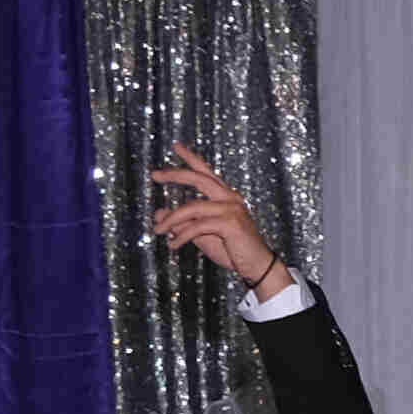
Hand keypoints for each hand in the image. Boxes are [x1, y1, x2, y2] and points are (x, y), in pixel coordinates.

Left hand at [150, 142, 293, 301]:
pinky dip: (182, 236)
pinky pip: (197, 226)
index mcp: (226, 197)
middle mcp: (230, 198)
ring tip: (157, 231)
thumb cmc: (233, 251)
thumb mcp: (202, 236)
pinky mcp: (230, 223)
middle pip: (199, 178)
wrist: (257, 268)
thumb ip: (182, 223)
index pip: (206, 172)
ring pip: (192, 208)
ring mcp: (232, 209)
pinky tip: (173, 245)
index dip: (191, 158)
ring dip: (171, 220)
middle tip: (155, 175)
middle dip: (175, 175)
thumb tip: (158, 214)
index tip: (176, 146)